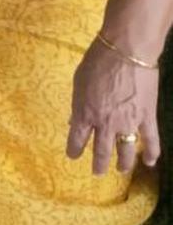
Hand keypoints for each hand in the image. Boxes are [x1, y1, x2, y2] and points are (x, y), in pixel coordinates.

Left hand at [66, 39, 160, 175]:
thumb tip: (76, 119)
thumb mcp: (78, 82)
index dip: (74, 150)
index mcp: (85, 114)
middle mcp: (105, 124)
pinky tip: (150, 162)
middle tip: (97, 173)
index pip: (77, 140)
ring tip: (121, 170)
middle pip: (101, 151)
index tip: (74, 156)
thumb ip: (78, 103)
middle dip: (98, 165)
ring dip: (123, 164)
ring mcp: (128, 123)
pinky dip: (152, 153)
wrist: (126, 51)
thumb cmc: (97, 61)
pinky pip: (151, 140)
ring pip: (126, 151)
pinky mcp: (147, 117)